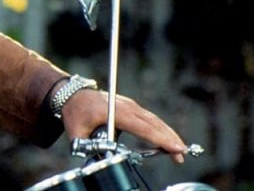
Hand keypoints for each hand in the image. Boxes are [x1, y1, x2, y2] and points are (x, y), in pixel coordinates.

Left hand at [60, 89, 188, 163]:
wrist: (71, 94)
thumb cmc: (74, 113)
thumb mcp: (75, 132)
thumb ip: (87, 147)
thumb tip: (100, 159)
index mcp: (113, 111)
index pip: (141, 126)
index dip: (158, 138)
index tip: (174, 148)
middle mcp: (125, 106)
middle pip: (152, 123)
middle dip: (169, 139)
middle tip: (182, 155)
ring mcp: (130, 105)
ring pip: (153, 120)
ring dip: (168, 134)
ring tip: (180, 152)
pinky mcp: (131, 107)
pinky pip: (149, 118)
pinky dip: (161, 129)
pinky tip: (169, 141)